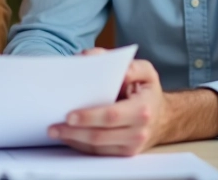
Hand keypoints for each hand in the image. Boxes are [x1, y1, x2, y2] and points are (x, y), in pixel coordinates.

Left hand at [48, 57, 169, 155]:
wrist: (164, 117)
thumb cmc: (148, 91)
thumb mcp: (146, 71)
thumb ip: (128, 65)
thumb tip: (104, 64)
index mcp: (142, 109)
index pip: (111, 115)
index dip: (89, 117)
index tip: (69, 115)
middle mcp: (138, 131)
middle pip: (100, 135)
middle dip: (74, 131)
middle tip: (54, 126)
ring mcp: (131, 146)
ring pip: (97, 147)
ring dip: (73, 139)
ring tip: (55, 131)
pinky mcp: (124, 153)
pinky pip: (99, 152)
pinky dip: (80, 145)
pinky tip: (68, 136)